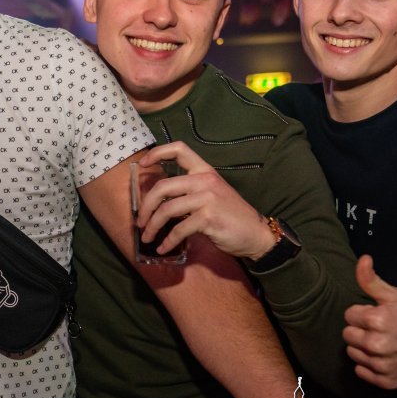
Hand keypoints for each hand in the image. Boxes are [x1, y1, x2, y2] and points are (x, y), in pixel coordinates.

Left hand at [137, 142, 276, 259]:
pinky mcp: (208, 218)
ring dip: (153, 226)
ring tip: (147, 237)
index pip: (180, 150)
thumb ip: (189, 191)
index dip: (158, 153)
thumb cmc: (230, 216)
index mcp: (205, 171)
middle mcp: (205, 180)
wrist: (256, 234)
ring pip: (167, 209)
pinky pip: (179, 229)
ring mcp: (207, 198)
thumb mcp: (212, 195)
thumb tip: (157, 201)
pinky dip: (167, 241)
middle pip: (163, 186)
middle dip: (145, 205)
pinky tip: (163, 248)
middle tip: (140, 221)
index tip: (142, 165)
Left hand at [345, 255, 396, 387]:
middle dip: (361, 329)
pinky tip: (386, 356)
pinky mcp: (387, 382)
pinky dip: (370, 365)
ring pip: (353, 353)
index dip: (363, 313)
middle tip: (382, 328)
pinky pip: (361, 372)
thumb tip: (362, 259)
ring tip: (385, 341)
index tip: (379, 314)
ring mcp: (382, 365)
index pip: (349, 315)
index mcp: (378, 320)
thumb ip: (372, 280)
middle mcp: (377, 345)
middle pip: (347, 334)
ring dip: (363, 347)